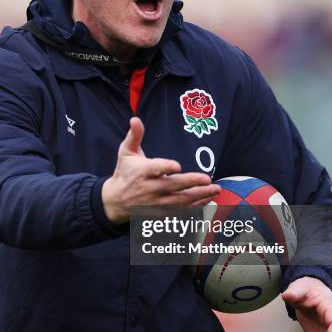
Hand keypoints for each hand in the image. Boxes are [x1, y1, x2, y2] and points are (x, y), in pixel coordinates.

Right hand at [102, 117, 220, 223]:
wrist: (116, 200)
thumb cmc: (125, 172)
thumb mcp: (126, 152)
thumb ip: (134, 136)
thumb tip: (135, 119)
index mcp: (142, 172)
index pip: (154, 169)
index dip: (165, 168)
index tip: (177, 166)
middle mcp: (150, 188)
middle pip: (172, 186)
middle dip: (191, 183)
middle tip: (207, 179)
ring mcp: (156, 203)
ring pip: (180, 201)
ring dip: (199, 196)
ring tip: (215, 189)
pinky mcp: (161, 213)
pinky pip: (180, 211)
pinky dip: (195, 207)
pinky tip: (207, 200)